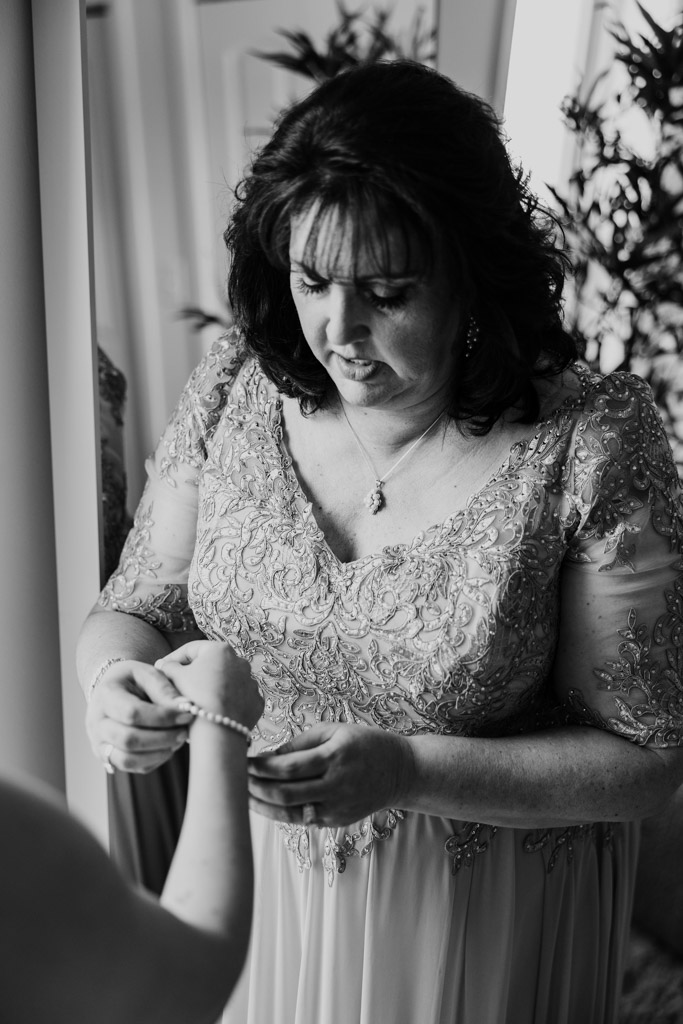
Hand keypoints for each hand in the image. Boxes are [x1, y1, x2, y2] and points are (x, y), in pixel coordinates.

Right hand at [86, 661, 193, 773]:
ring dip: (158, 753)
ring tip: (178, 740)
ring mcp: (99, 743)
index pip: (132, 713)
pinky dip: (154, 760)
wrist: (111, 691)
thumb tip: (185, 707)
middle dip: (163, 738)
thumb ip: (164, 690)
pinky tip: (167, 746)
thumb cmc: (133, 680)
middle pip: (128, 740)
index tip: (186, 715)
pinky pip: (132, 767)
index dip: (163, 717)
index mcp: (105, 695)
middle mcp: (96, 722)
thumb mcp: (147, 673)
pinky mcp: (107, 757)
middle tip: (184, 731)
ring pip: (127, 760)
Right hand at [156, 640, 262, 730]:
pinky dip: (227, 701)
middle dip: (195, 672)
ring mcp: (251, 681)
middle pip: (211, 664)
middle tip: (178, 685)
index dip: (174, 658)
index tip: (163, 668)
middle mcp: (240, 661)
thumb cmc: (194, 698)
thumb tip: (165, 664)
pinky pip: (238, 698)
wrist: (218, 730)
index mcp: (220, 649)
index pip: (192, 649)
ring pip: (226, 681)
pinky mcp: (256, 701)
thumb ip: (169, 666)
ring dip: (212, 687)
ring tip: (197, 700)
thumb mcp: (175, 677)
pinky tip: (214, 710)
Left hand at [248, 723, 412, 827]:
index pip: (287, 767)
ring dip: (261, 805)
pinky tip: (262, 804)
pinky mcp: (337, 821)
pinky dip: (279, 813)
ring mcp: (337, 807)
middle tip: (232, 779)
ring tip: (240, 795)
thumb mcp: (334, 731)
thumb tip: (267, 756)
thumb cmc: (363, 744)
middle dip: (254, 788)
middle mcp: (336, 785)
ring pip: (290, 813)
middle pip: (284, 793)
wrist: (399, 771)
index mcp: (335, 756)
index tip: (240, 760)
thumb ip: (300, 743)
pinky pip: (301, 820)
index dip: (259, 767)